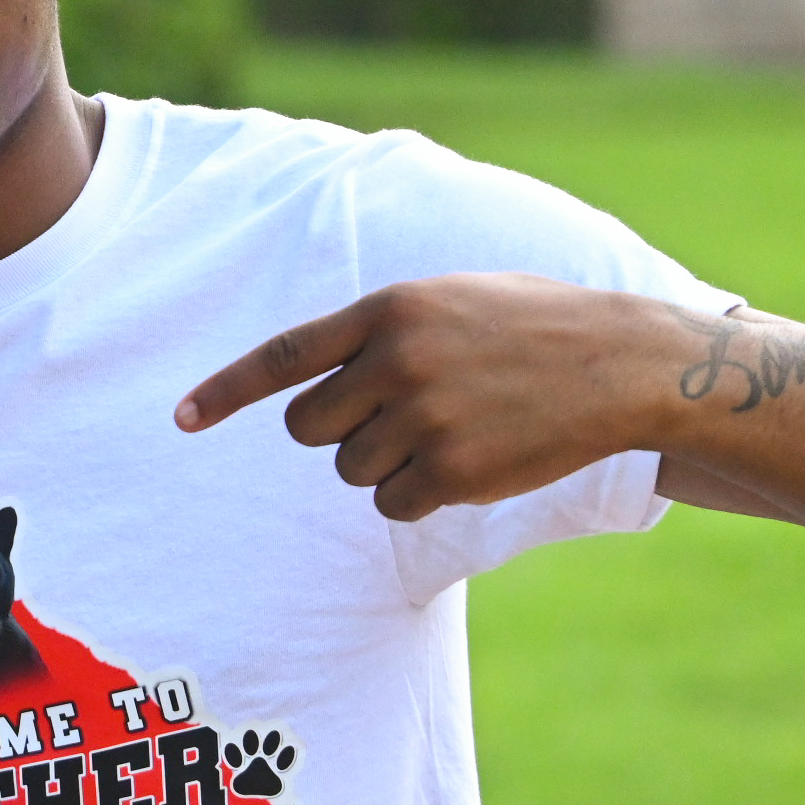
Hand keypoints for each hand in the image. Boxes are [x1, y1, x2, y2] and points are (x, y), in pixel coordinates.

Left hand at [176, 275, 676, 519]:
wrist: (623, 363)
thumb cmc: (532, 327)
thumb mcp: (449, 300)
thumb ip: (380, 330)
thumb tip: (310, 384)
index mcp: (389, 311)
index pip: (284, 357)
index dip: (226, 391)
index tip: (182, 418)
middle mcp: (395, 362)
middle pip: (308, 428)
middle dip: (339, 431)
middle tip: (397, 415)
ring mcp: (423, 419)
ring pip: (350, 470)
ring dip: (386, 463)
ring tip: (452, 428)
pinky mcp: (452, 471)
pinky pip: (391, 503)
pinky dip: (417, 494)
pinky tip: (469, 461)